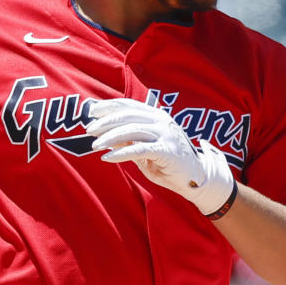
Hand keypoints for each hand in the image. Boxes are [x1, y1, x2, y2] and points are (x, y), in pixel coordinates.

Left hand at [89, 98, 236, 217]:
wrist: (196, 179)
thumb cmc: (169, 165)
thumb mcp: (146, 151)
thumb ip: (130, 141)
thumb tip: (108, 136)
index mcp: (157, 116)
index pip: (130, 105)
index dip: (110, 106)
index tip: (92, 111)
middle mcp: (162, 121)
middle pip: (128, 116)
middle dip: (106, 122)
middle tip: (89, 130)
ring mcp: (166, 135)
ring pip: (132, 130)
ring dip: (110, 137)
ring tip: (94, 145)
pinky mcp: (167, 151)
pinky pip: (139, 150)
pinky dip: (121, 153)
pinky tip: (107, 157)